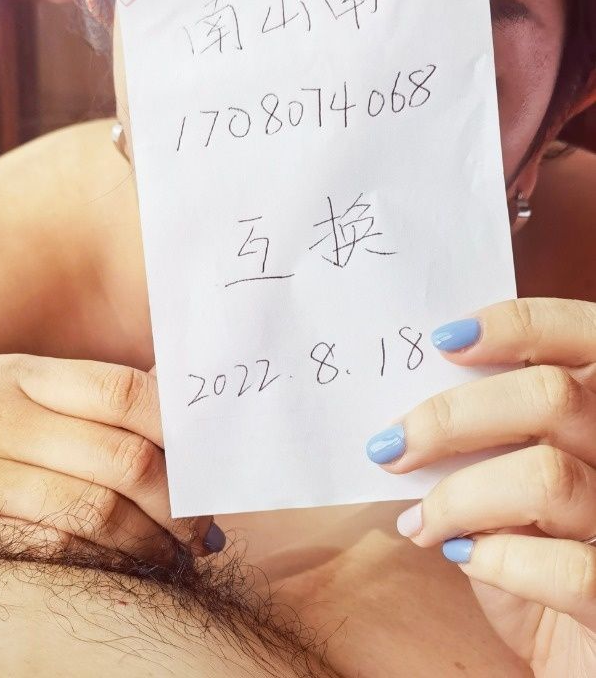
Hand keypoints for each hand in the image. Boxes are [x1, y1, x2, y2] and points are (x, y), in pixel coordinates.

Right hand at [0, 354, 223, 561]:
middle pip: (122, 456)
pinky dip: (103, 566)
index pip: (126, 392)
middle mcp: (3, 420)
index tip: (210, 460)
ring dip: (150, 541)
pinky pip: (51, 553)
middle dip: (177, 498)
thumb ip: (88, 397)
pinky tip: (130, 569)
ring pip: (94, 511)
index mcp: (26, 377)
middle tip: (201, 523)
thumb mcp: (17, 390)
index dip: (180, 429)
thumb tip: (178, 404)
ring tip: (178, 553)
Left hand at [365, 298, 595, 677]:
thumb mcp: (518, 467)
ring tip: (420, 520)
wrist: (578, 646)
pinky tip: (462, 558)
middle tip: (393, 444)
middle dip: (453, 417)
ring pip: (547, 478)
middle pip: (553, 397)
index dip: (513, 325)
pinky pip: (565, 567)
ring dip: (458, 496)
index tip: (442, 341)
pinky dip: (497, 560)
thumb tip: (410, 395)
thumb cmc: (538, 542)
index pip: (580, 332)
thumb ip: (495, 425)